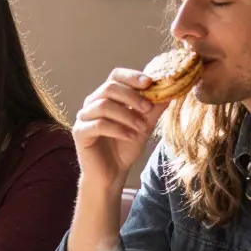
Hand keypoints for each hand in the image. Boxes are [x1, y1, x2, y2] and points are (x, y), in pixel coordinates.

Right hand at [73, 69, 168, 187]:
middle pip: (109, 87)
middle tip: (148, 109)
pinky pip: (98, 125)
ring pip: (103, 105)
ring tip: (141, 128)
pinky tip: (130, 137)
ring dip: (126, 115)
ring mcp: (84, 118)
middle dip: (132, 96)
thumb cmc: (125, 148)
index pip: (115, 76)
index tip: (150, 83)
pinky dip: (118, 129)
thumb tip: (171, 91)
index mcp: (106, 97)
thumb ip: (153, 109)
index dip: (132, 76)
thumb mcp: (144, 126)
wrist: (112, 174)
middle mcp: (92, 103)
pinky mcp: (80, 133)